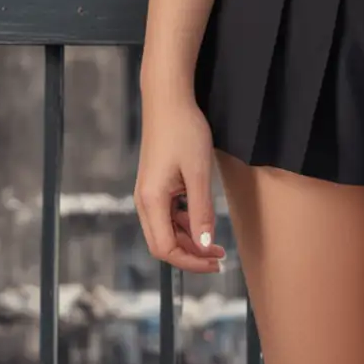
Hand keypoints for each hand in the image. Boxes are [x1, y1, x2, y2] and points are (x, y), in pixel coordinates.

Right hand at [134, 92, 227, 273]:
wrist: (168, 100)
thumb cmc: (185, 131)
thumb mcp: (199, 172)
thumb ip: (202, 211)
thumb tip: (205, 246)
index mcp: (152, 201)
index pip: (165, 248)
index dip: (190, 261)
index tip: (215, 263)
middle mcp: (144, 201)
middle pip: (162, 244)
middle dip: (190, 255)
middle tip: (219, 258)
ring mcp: (148, 193)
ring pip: (165, 230)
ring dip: (189, 241)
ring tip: (215, 245)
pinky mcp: (154, 185)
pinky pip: (167, 215)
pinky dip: (184, 224)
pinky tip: (202, 221)